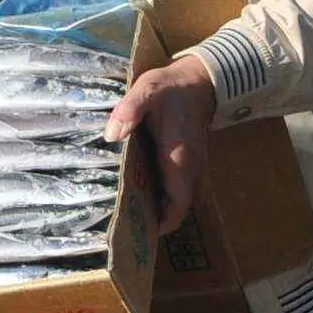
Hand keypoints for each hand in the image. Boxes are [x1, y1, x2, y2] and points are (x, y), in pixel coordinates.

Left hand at [104, 53, 218, 236]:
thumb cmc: (172, 87)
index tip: (140, 232)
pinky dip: (161, 192)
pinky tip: (137, 185)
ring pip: (177, 197)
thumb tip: (111, 135)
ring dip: (157, 206)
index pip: (177, 206)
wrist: (200, 79)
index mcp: (179, 160)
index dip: (162, 223)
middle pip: (176, 207)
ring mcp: (192, 165)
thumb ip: (129, 110)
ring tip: (127, 208)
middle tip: (124, 223)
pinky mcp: (189, 160)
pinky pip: (177, 186)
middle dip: (154, 218)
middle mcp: (190, 168)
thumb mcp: (147, 90)